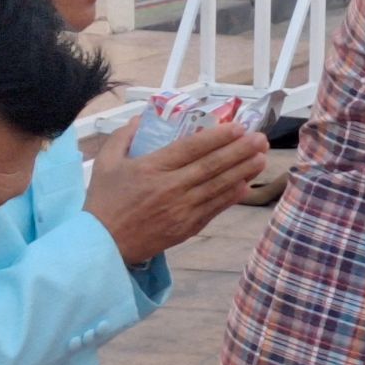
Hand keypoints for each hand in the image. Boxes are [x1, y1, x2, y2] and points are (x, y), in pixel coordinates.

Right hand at [85, 119, 269, 265]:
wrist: (102, 246)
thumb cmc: (103, 202)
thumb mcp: (105, 163)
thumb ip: (123, 137)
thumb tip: (140, 119)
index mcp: (152, 169)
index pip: (191, 148)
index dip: (217, 137)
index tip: (238, 127)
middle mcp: (170, 189)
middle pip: (211, 166)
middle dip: (239, 151)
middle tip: (261, 138)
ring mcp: (181, 210)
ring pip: (218, 187)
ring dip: (243, 171)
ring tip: (262, 157)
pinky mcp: (187, 228)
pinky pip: (214, 209)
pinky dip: (231, 196)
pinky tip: (246, 185)